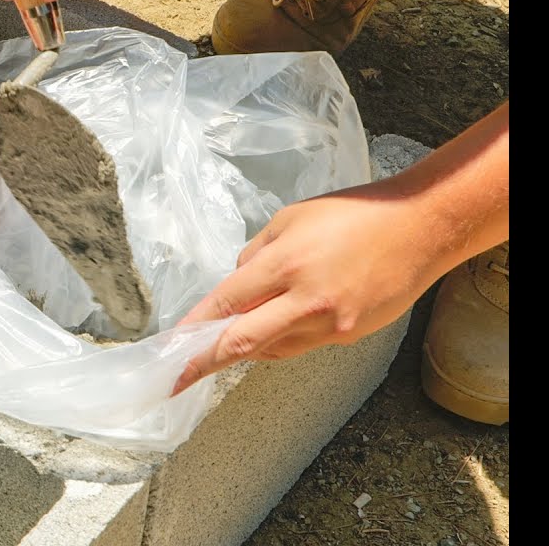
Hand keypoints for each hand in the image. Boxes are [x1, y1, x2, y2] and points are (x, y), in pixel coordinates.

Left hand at [169, 183, 451, 396]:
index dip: (194, 328)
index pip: (225, 304)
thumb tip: (237, 285)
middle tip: (175, 378)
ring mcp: (331, 324)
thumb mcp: (290, 220)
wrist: (421, 227)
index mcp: (285, 266)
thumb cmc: (353, 213)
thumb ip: (257, 256)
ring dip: (245, 347)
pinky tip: (269, 329)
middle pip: (243, 342)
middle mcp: (305, 302)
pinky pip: (300, 345)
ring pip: (272, 348)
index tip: (170, 347)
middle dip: (204, 362)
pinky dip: (278, 340)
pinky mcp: (350, 335)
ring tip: (222, 343)